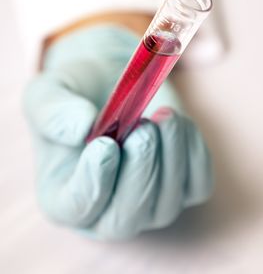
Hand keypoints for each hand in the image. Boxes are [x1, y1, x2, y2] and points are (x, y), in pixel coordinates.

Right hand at [24, 26, 212, 239]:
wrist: (109, 84)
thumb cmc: (76, 95)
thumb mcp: (49, 93)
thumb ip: (54, 113)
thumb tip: (81, 130)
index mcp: (63, 195)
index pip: (77, 208)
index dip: (93, 181)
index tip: (105, 144)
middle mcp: (105, 208)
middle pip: (125, 218)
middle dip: (139, 171)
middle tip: (142, 128)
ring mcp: (146, 203)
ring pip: (166, 205)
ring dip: (170, 157)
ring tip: (163, 117)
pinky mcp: (179, 187)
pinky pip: (197, 186)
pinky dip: (194, 155)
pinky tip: (179, 124)